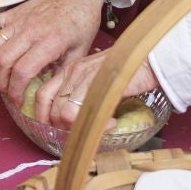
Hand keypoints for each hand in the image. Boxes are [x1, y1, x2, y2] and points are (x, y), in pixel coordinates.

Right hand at [0, 0, 106, 109]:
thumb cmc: (81, 23)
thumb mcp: (80, 52)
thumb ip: (62, 73)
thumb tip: (48, 94)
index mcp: (50, 42)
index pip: (23, 71)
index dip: (16, 91)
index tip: (18, 101)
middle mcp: (30, 30)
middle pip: (3, 61)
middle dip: (1, 82)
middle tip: (8, 90)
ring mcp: (17, 20)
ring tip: (0, 73)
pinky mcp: (10, 13)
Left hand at [35, 51, 158, 128]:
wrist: (148, 58)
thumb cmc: (125, 68)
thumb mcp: (96, 77)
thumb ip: (82, 92)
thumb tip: (73, 118)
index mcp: (69, 70)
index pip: (42, 96)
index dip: (45, 117)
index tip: (56, 130)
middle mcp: (73, 72)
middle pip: (53, 110)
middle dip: (65, 128)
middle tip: (85, 131)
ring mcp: (85, 78)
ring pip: (65, 114)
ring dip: (82, 127)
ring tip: (102, 125)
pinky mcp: (99, 85)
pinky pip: (84, 113)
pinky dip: (99, 124)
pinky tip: (112, 122)